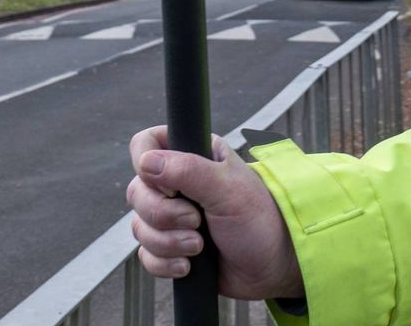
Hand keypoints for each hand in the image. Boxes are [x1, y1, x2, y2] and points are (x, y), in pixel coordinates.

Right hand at [127, 127, 302, 300]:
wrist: (274, 266)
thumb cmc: (260, 219)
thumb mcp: (228, 189)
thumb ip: (189, 170)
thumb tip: (146, 162)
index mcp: (192, 154)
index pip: (145, 144)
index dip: (146, 165)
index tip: (171, 187)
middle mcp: (177, 183)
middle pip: (137, 191)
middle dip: (163, 215)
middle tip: (196, 221)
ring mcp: (172, 216)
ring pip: (139, 226)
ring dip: (168, 242)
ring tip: (200, 246)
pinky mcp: (170, 246)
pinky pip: (146, 255)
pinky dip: (165, 263)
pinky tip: (190, 265)